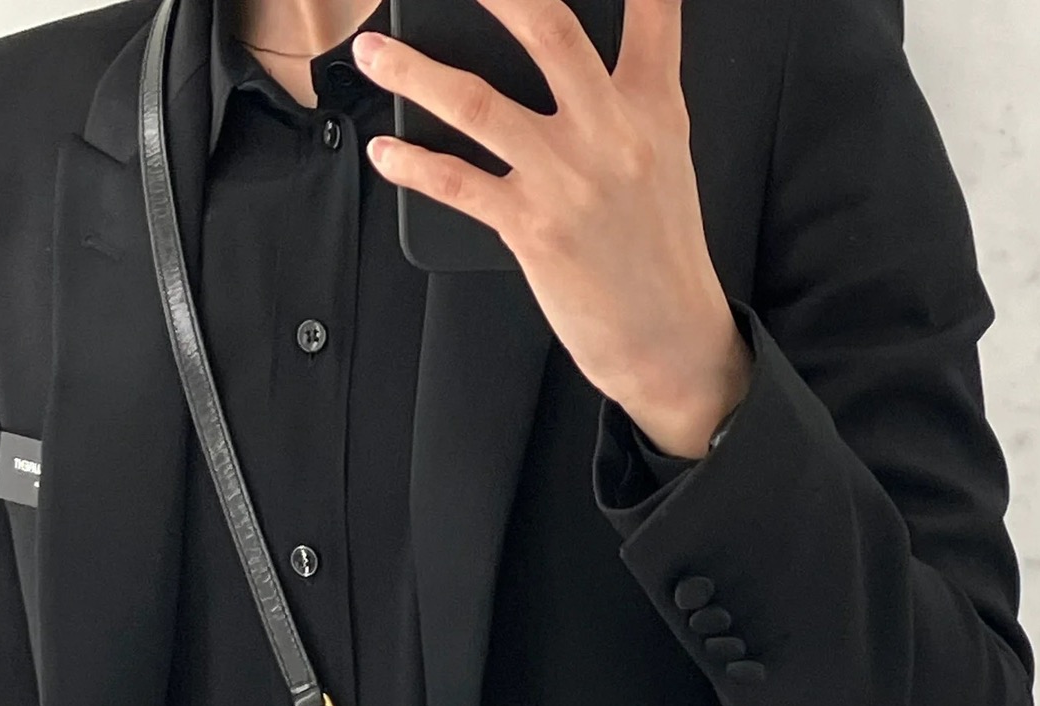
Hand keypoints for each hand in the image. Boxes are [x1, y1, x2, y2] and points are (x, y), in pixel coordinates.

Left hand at [353, 0, 752, 458]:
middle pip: (548, 28)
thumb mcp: (665, 155)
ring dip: (412, 72)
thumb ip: (631, 89)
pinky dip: (412, 165)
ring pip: (476, 103)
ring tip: (371, 52)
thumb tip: (574, 47)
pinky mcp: (534, 229)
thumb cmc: (657, 248)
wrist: (669, 339)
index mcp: (652, 107)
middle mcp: (612, 133)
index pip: (651, 10)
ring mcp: (569, 180)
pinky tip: (385, 152)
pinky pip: (457, 184)